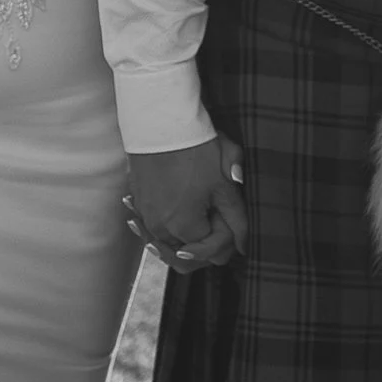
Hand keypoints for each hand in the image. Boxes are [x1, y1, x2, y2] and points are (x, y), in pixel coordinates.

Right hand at [124, 134, 248, 272]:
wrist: (160, 122)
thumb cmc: (195, 149)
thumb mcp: (224, 184)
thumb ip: (238, 219)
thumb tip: (244, 244)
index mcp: (183, 226)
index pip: (211, 252)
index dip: (228, 237)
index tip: (230, 216)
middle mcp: (159, 229)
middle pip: (186, 259)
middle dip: (206, 247)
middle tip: (218, 223)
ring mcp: (144, 217)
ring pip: (168, 247)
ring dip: (186, 241)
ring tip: (202, 220)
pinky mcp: (137, 203)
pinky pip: (153, 230)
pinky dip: (168, 228)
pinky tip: (179, 214)